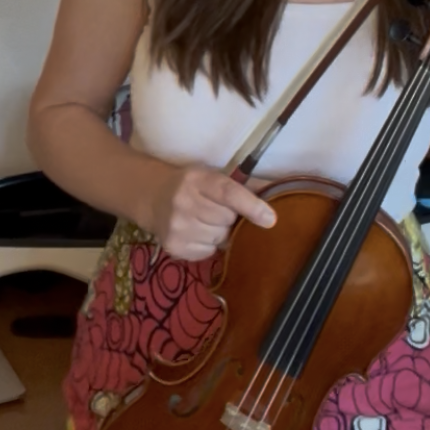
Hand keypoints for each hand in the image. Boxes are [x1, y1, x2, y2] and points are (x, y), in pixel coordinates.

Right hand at [145, 162, 275, 259]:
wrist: (153, 197)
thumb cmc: (191, 186)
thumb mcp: (212, 177)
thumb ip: (243, 186)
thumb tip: (276, 192)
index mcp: (197, 179)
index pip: (229, 194)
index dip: (251, 206)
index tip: (270, 219)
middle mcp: (183, 202)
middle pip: (227, 220)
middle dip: (230, 219)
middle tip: (217, 211)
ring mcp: (176, 227)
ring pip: (219, 239)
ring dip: (219, 233)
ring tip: (205, 221)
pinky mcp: (173, 247)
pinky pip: (208, 253)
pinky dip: (208, 246)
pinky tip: (196, 233)